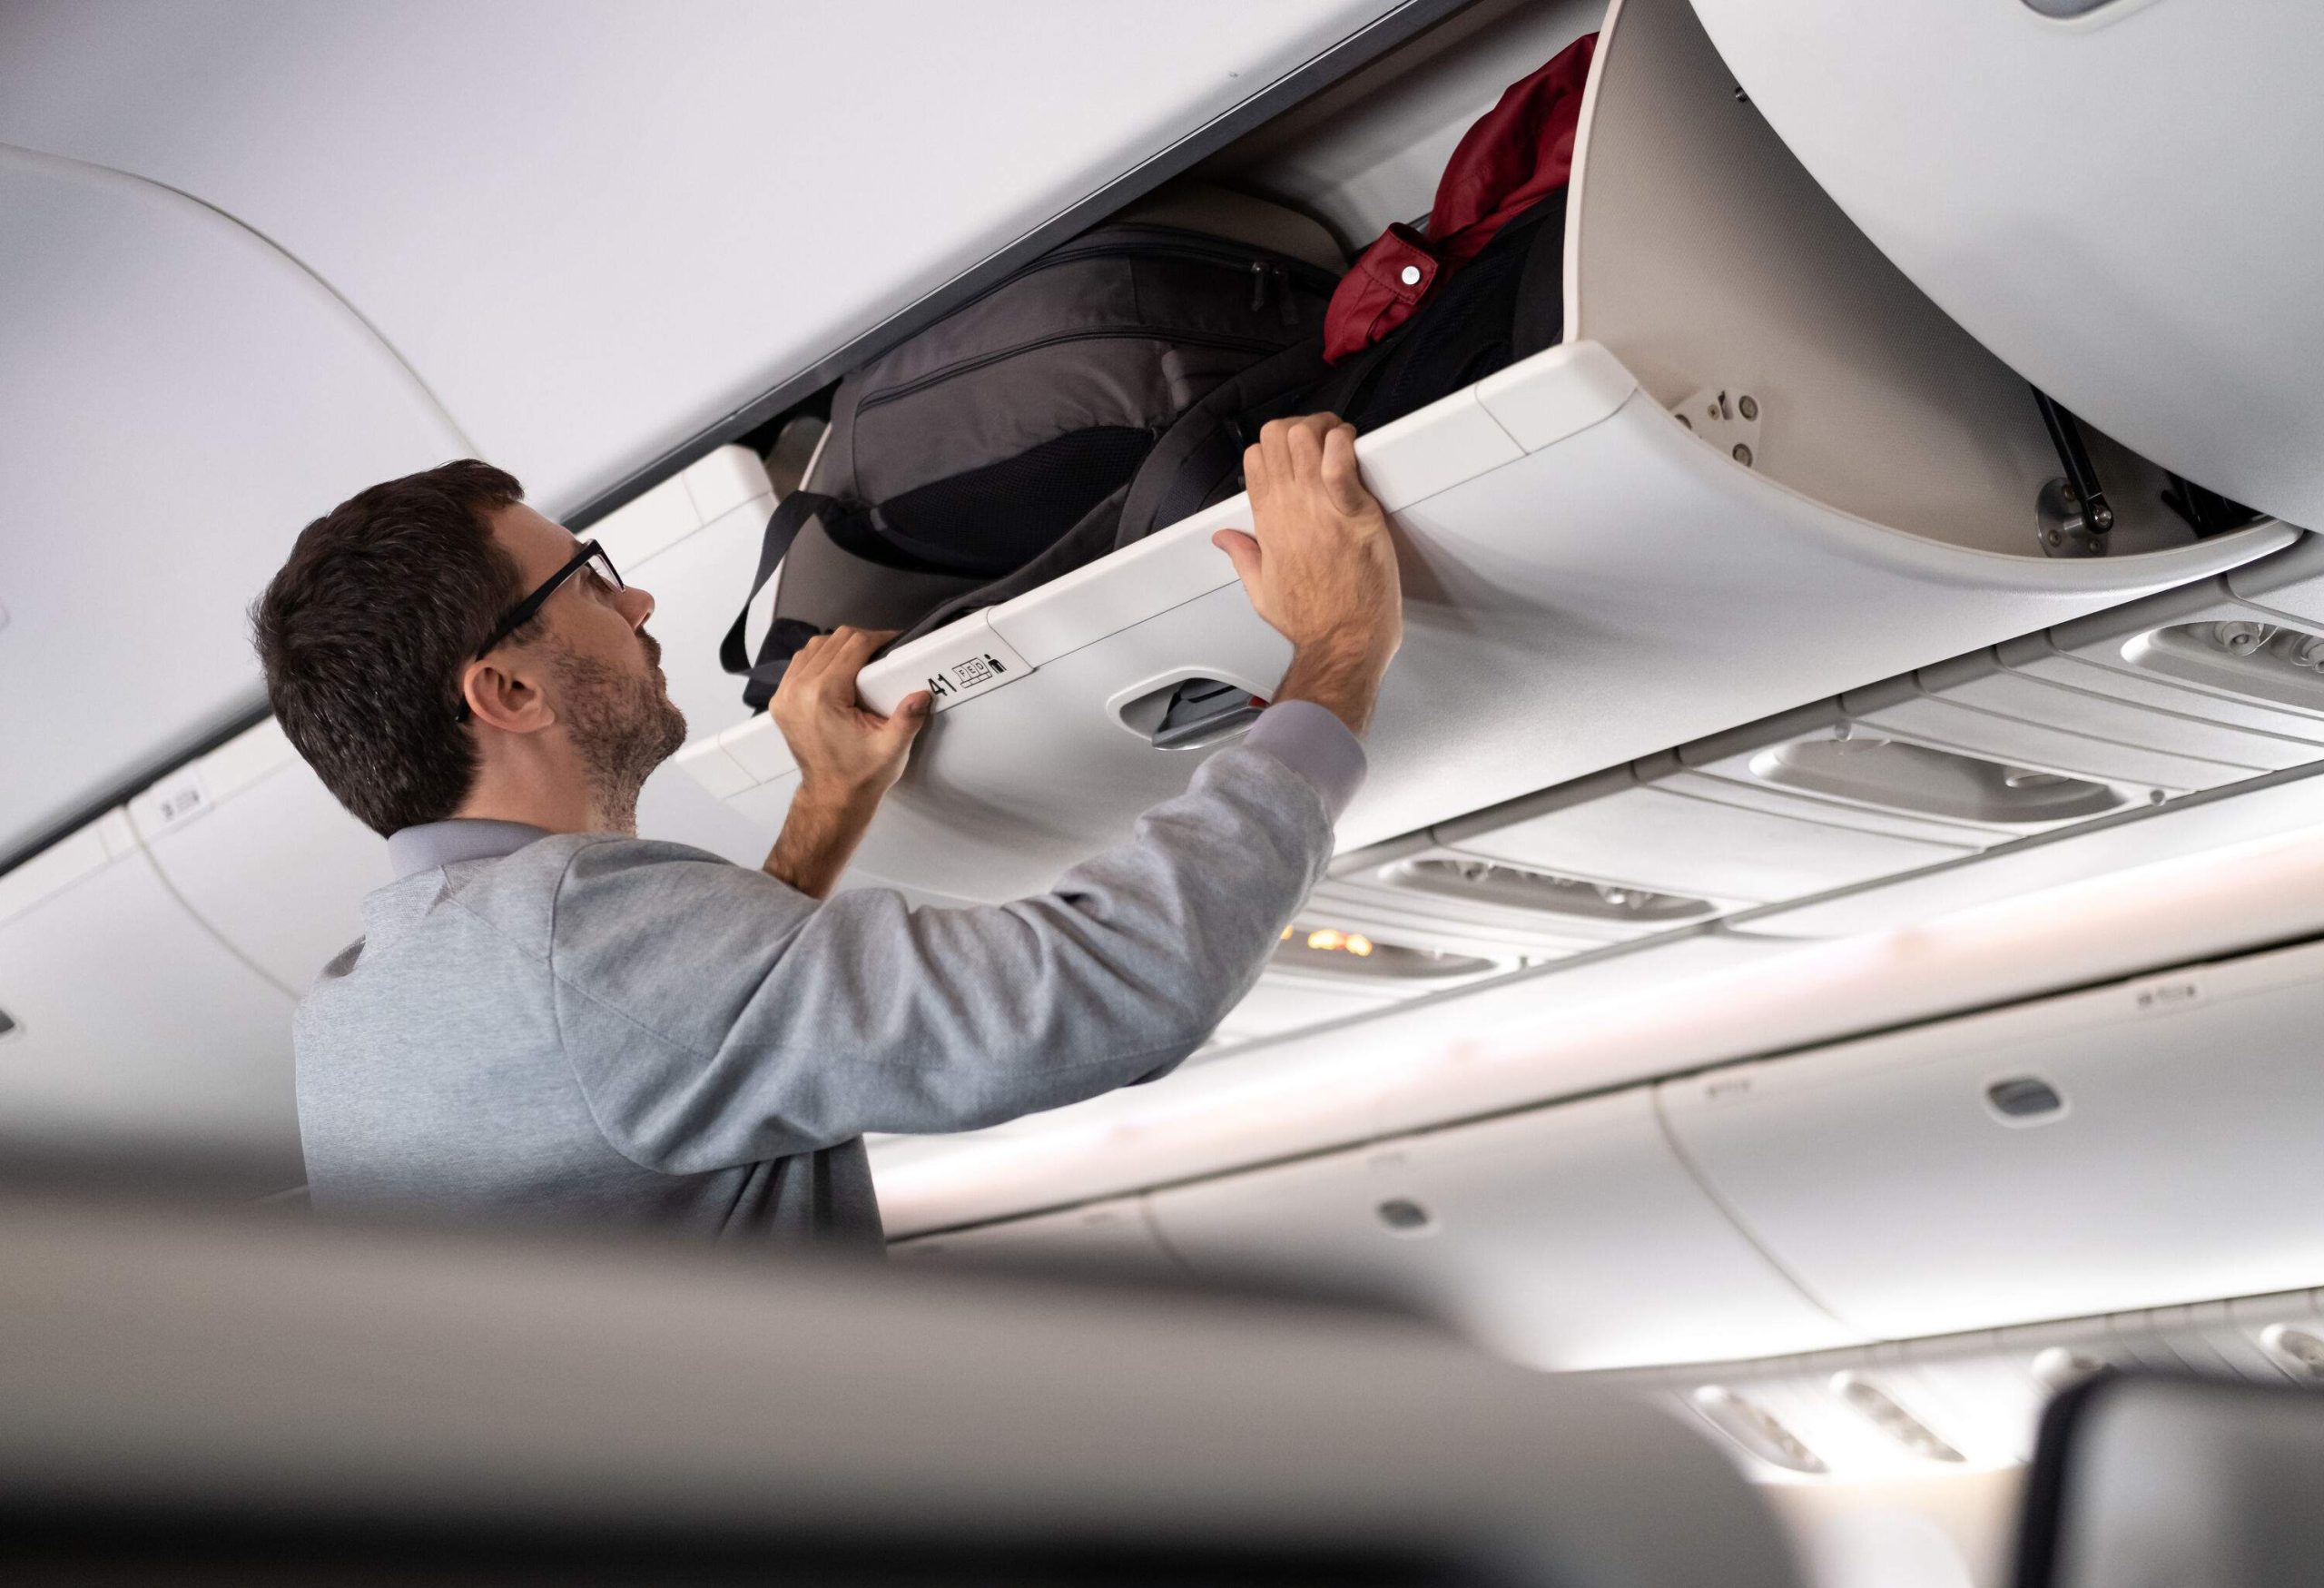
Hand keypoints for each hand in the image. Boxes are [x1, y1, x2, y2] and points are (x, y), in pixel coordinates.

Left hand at [763, 628, 929, 897]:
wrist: (831, 798)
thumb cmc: (858, 777)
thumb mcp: (891, 749)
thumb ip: (908, 719)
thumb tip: (922, 694)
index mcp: (823, 696)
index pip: (852, 646)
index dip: (878, 638)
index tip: (893, 641)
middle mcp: (798, 691)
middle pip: (833, 641)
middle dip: (861, 641)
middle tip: (883, 652)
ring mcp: (785, 696)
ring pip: (814, 647)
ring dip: (839, 647)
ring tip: (863, 659)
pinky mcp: (782, 702)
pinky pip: (800, 663)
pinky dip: (820, 659)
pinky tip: (838, 669)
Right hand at [1211, 414, 1401, 734]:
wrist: (1343, 645)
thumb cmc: (1313, 623)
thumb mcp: (1261, 590)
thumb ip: (1241, 555)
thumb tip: (1223, 539)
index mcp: (1267, 524)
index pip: (1256, 457)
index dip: (1277, 444)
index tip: (1300, 453)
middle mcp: (1289, 511)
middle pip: (1277, 436)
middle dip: (1302, 426)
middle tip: (1324, 440)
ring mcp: (1320, 510)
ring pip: (1305, 436)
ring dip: (1325, 429)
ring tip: (1341, 442)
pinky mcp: (1355, 515)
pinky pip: (1341, 464)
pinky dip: (1344, 445)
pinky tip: (1349, 446)